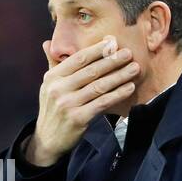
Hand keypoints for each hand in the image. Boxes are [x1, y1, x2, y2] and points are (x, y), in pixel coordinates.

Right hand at [24, 36, 138, 166]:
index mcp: (53, 77)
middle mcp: (58, 89)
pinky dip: (117, 94)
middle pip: (91, 71)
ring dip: (119, 76)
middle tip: (128, 53)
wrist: (47, 139)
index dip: (96, 49)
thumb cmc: (52, 109)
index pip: (78, 58)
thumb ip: (52, 64)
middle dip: (112, 61)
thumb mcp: (48, 86)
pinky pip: (102, 103)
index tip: (112, 42)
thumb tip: (48, 43)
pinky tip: (129, 88)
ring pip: (99, 86)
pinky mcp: (78, 118)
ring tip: (134, 68)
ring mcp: (68, 104)